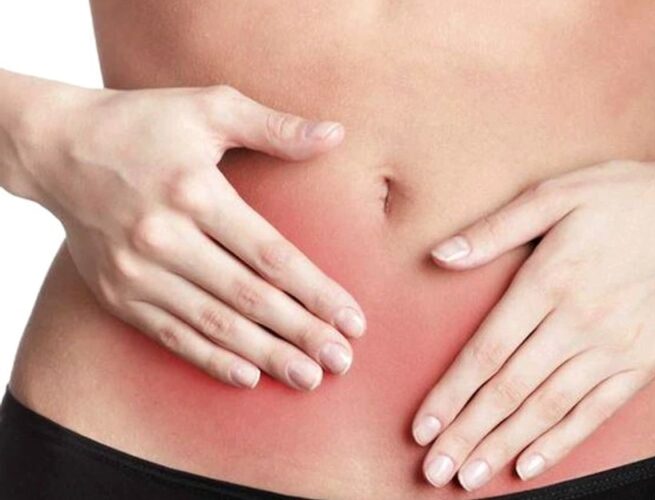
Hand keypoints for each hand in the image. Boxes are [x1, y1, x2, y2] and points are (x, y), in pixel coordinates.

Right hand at [17, 83, 365, 390]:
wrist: (57, 149)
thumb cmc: (142, 123)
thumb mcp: (208, 106)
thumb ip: (273, 126)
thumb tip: (335, 134)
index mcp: (196, 193)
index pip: (271, 256)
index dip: (316, 292)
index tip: (353, 319)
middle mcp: (165, 238)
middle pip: (248, 297)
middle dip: (301, 333)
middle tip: (342, 361)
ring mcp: (137, 271)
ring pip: (213, 323)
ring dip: (265, 355)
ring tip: (309, 377)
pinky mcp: (117, 293)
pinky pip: (170, 335)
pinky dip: (210, 358)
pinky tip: (248, 377)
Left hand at [411, 142, 654, 490]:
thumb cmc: (624, 197)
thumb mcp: (555, 194)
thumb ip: (495, 230)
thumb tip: (439, 255)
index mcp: (549, 280)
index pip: (487, 352)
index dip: (451, 394)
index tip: (421, 427)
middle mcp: (579, 321)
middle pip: (510, 389)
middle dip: (466, 433)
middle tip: (433, 471)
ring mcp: (615, 347)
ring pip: (547, 407)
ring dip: (503, 445)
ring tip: (468, 477)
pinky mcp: (644, 362)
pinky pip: (596, 411)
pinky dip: (561, 440)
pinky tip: (529, 464)